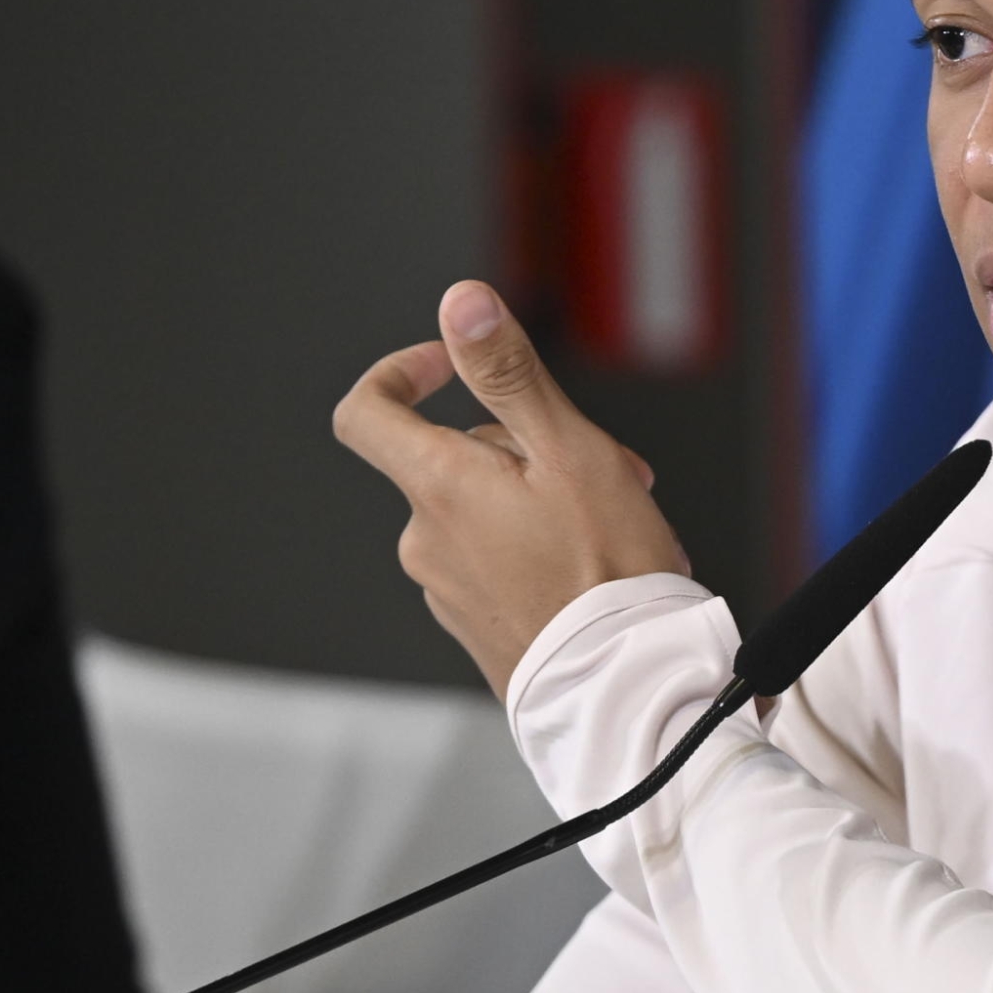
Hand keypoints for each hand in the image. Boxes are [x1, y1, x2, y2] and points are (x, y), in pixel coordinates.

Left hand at [333, 281, 689, 694]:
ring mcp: (447, 590)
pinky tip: (598, 567)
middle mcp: (425, 541)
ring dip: (544, 500)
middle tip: (611, 467)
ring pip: (487, 512)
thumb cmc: (606, 573)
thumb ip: (509, 373)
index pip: (368, 411)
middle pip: (456, 460)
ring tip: (619, 521)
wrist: (625, 688)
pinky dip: (541, 550)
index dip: (401, 372)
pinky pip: (500, 565)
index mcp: (438, 487)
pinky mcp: (477, 628)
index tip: (451, 367)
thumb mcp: (569, 450)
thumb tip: (461, 303)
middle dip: (529, 447)